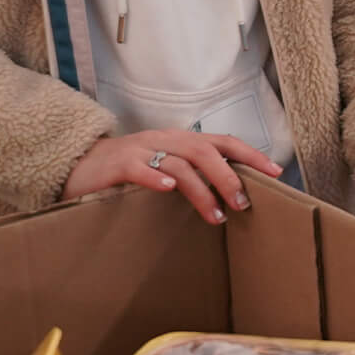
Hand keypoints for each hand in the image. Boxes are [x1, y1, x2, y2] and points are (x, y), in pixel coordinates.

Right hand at [63, 129, 281, 224]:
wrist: (79, 165)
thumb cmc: (128, 171)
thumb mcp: (165, 167)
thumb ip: (193, 174)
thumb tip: (230, 193)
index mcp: (181, 140)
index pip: (223, 142)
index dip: (251, 155)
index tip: (276, 173)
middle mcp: (166, 140)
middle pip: (206, 152)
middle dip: (229, 178)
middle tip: (243, 204)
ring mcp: (142, 150)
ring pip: (180, 164)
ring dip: (201, 190)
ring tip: (216, 214)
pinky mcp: (118, 164)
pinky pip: (140, 167)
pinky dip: (156, 177)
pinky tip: (168, 190)